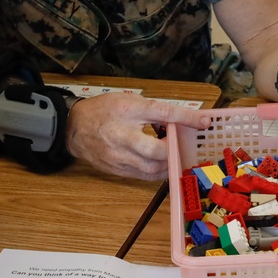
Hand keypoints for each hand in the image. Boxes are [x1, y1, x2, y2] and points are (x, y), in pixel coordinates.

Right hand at [64, 93, 210, 178]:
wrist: (73, 127)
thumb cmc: (104, 110)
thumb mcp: (131, 101)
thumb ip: (157, 110)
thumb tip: (182, 120)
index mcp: (128, 113)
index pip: (163, 114)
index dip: (186, 118)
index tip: (204, 122)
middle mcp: (123, 139)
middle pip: (157, 151)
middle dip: (175, 151)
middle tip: (186, 148)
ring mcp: (118, 159)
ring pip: (151, 169)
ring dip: (169, 165)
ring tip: (177, 158)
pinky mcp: (116, 171)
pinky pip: (142, 176)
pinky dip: (156, 172)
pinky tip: (163, 166)